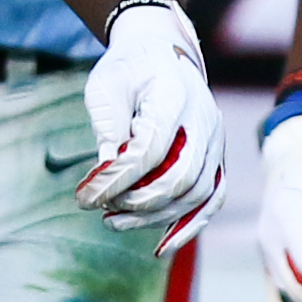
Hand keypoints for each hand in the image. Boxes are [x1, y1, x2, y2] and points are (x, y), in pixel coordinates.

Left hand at [77, 0, 221, 250]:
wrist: (161, 54)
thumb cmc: (128, 70)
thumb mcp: (105, 85)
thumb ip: (107, 125)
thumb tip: (106, 168)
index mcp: (175, 95)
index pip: (151, 149)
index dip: (117, 178)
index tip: (85, 195)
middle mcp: (205, 120)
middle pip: (181, 176)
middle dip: (137, 201)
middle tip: (99, 209)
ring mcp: (215, 141)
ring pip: (197, 193)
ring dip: (156, 217)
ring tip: (113, 221)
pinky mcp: (215, 158)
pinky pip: (212, 199)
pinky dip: (189, 226)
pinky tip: (161, 247)